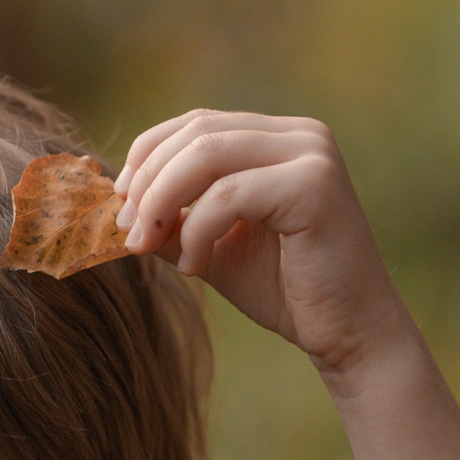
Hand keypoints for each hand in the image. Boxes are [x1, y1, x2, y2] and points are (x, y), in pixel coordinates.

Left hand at [113, 110, 412, 378]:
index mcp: (278, 138)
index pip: (195, 124)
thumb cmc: (284, 291)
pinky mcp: (315, 186)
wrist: (348, 335)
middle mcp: (300, 134)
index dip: (146, 157)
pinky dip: (198, 230)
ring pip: (205, 156)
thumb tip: (110, 201)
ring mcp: (313, 155)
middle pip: (195, 133)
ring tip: (148, 247)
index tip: (119, 205)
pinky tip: (193, 266)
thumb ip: (171, 218)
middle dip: (147, 182)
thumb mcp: (210, 246)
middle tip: (127, 232)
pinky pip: (228, 195)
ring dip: (162, 202)